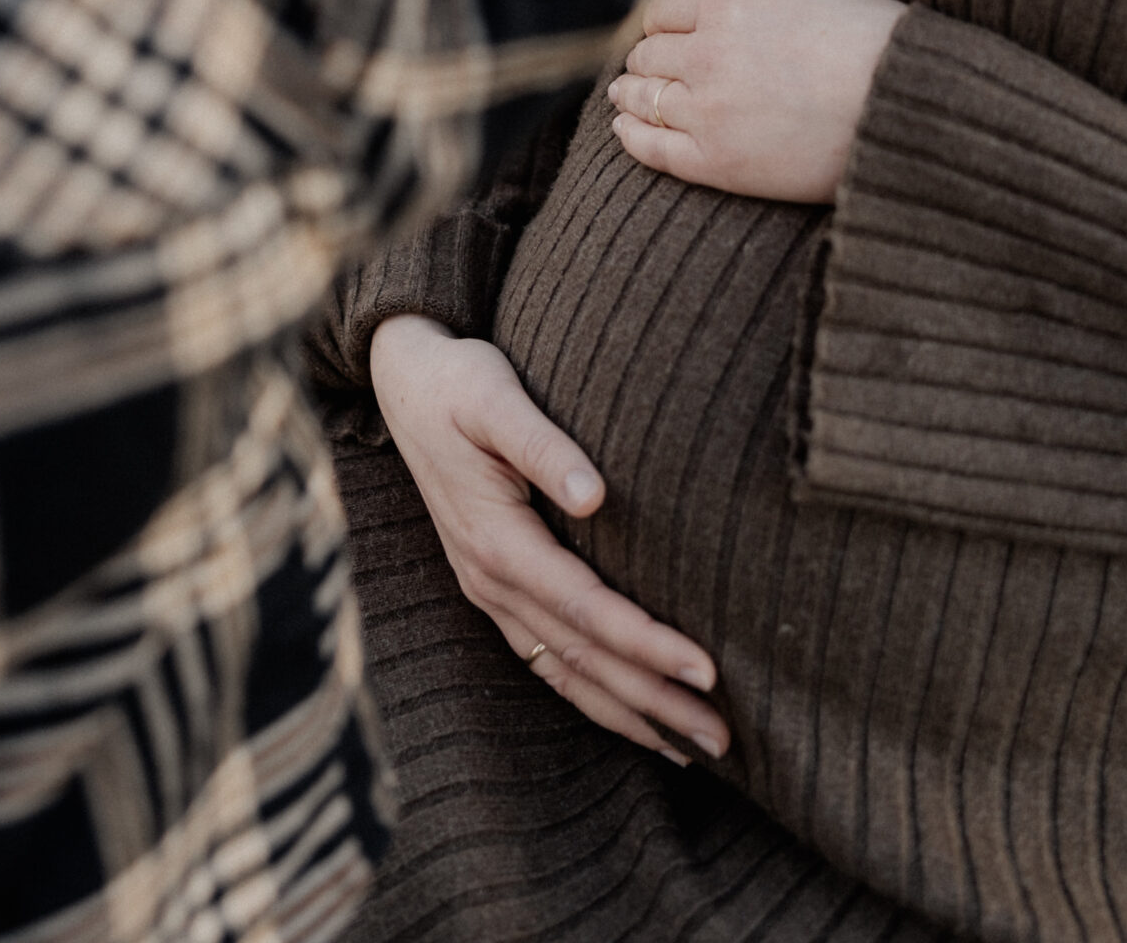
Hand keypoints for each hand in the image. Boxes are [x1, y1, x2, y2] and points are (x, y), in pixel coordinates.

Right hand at [368, 315, 725, 766]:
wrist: (403, 381)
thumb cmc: (458, 382)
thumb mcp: (493, 396)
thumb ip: (542, 444)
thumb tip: (594, 494)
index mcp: (495, 541)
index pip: (586, 609)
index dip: (646, 644)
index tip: (706, 670)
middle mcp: (490, 579)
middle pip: (581, 657)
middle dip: (653, 701)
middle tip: (723, 738)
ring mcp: (488, 589)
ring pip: (564, 670)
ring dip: (628, 712)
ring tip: (691, 746)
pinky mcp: (494, 585)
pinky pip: (547, 657)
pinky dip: (593, 692)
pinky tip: (631, 711)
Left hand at [607, 0, 905, 200]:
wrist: (906, 107)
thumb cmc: (874, 45)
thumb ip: (754, 6)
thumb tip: (728, 16)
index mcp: (728, 5)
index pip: (663, 11)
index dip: (660, 24)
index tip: (663, 35)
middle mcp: (706, 54)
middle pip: (650, 55)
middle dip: (648, 61)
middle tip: (644, 69)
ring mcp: (707, 110)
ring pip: (644, 97)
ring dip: (633, 94)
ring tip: (626, 96)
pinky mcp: (718, 162)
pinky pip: (653, 148)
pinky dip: (633, 136)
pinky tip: (626, 129)